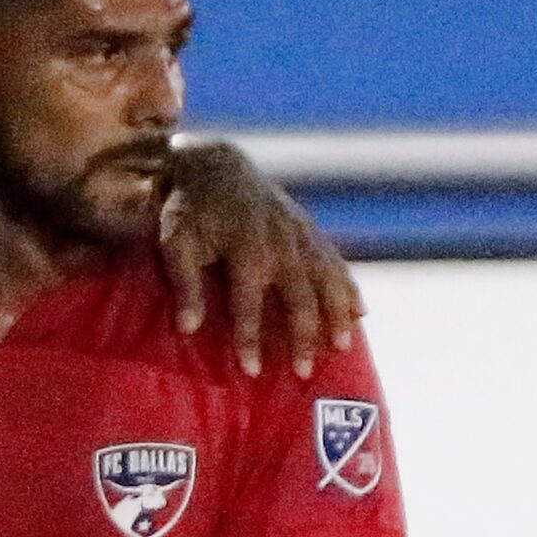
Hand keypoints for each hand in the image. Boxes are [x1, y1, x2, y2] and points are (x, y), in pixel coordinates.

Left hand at [159, 139, 362, 378]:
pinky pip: (336, 261)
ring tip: (341, 347)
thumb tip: (188, 328)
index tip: (253, 370)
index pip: (250, 304)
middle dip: (302, 336)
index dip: (250, 338)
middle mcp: (281, 243)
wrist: (215, 165)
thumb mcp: (176, 243)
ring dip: (336, 315)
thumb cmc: (190, 210)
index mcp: (247, 249)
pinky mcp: (309, 229)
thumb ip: (184, 284)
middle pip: (299, 297)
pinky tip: (361, 313)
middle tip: (302, 372)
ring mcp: (300, 235)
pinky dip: (349, 287)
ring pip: (327, 280)